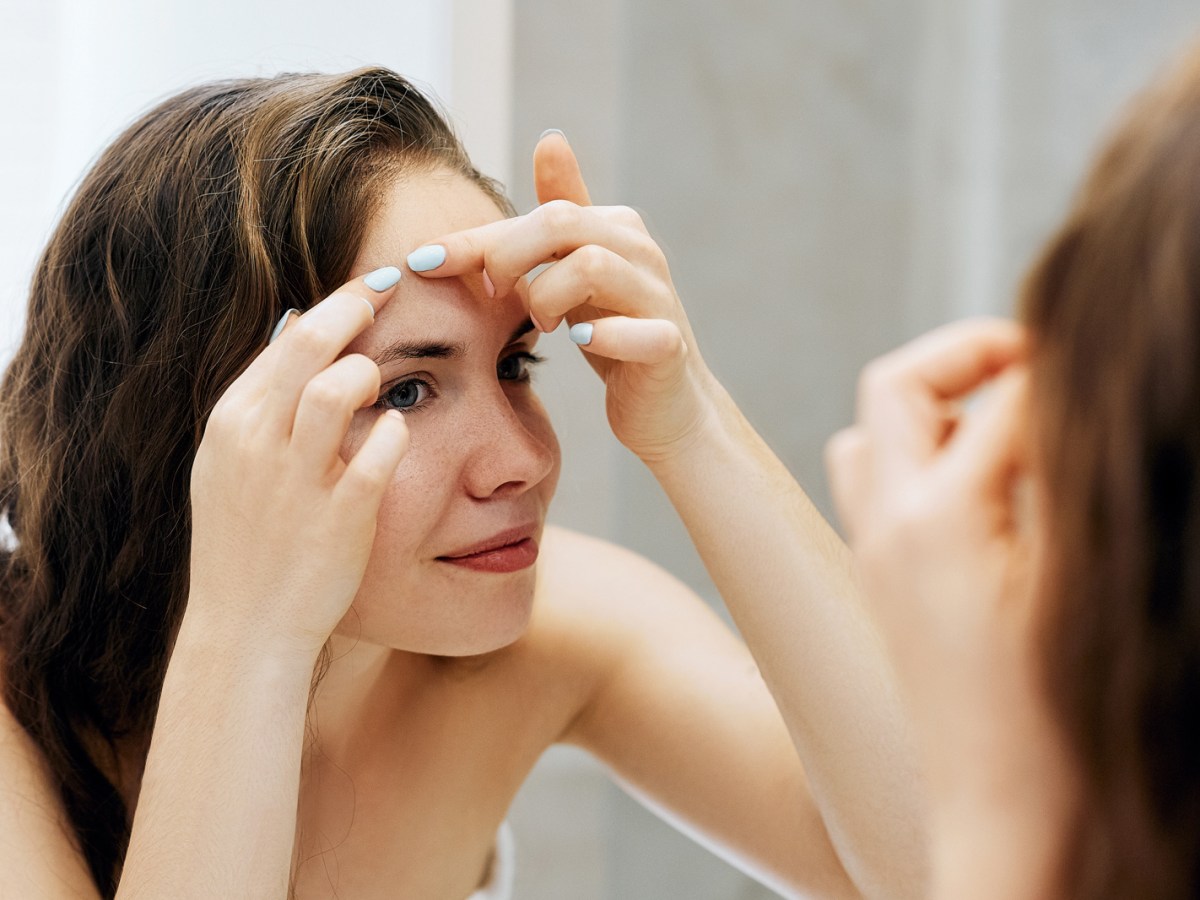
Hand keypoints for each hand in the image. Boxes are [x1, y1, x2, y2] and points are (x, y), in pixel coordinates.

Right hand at [186, 270, 409, 661]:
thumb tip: (296, 330)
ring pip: (344, 386)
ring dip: (373, 372)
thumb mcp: (230, 465)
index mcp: (232, 423)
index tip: (369, 290)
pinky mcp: (343, 513)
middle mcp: (259, 441)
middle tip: (389, 296)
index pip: (288, 337)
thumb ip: (262, 402)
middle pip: (313, 343)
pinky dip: (399, 433)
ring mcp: (299, 477)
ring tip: (382, 383)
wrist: (246, 627)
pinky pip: (384, 449)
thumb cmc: (245, 542)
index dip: (336, 306)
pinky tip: (400, 435)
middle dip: (357, 308)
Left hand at [407, 132, 719, 463]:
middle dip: (508, 255)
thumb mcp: (583, 266)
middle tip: (491, 293)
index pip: (537, 213)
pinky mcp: (668, 345)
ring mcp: (658, 297)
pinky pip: (639, 331)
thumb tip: (550, 139)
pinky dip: (604, 335)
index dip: (475, 237)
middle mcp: (641, 251)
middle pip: (563, 223)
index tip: (421, 261)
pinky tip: (582, 340)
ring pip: (593, 266)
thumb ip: (563, 212)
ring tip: (539, 325)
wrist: (669, 402)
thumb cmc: (618, 329)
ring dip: (547, 295)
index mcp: (615, 226)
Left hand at [825, 319, 1051, 792]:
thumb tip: (1060, 402)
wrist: (999, 807)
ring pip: (871, 432)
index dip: (1056, 367)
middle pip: (895, 384)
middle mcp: (889, 521)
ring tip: (1002, 423)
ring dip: (929, 406)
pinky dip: (915, 456)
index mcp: (942, 514)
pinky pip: (871, 483)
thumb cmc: (1054, 711)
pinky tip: (978, 487)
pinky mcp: (878, 579)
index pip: (1003, 394)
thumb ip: (1064, 479)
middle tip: (1030, 359)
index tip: (1097, 365)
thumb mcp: (1078, 578)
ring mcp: (873, 551)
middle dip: (962, 353)